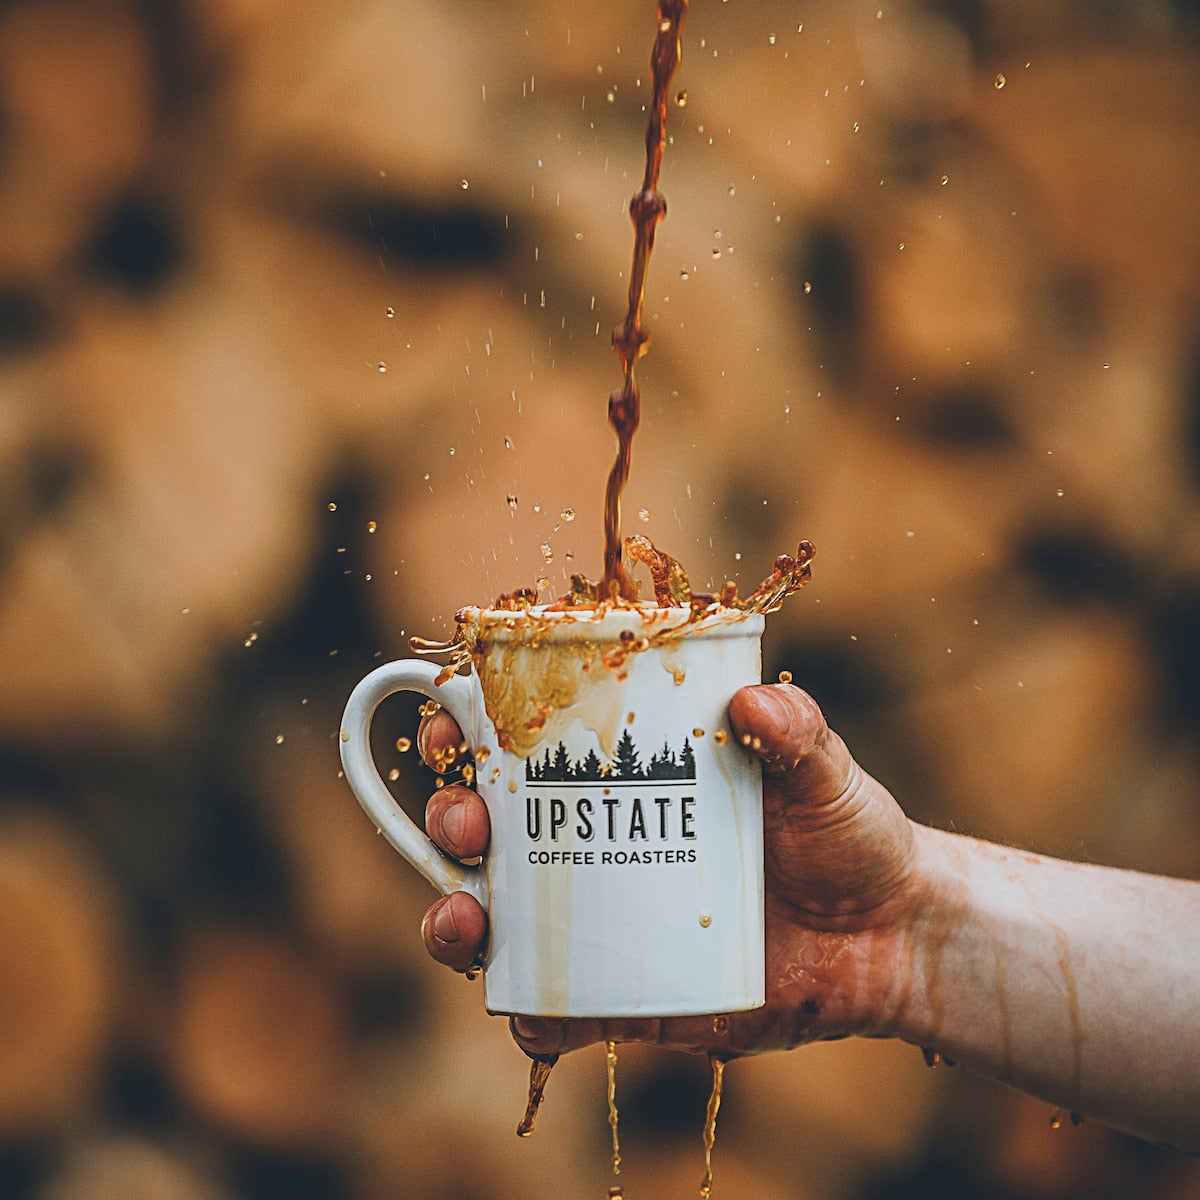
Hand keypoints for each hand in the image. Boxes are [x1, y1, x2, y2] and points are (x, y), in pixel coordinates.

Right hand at [418, 684, 926, 1056]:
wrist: (889, 940)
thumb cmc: (847, 835)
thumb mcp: (822, 772)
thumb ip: (798, 733)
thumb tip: (755, 703)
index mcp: (628, 772)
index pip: (527, 740)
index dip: (470, 726)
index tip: (452, 719)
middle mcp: (599, 842)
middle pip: (490, 827)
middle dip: (451, 818)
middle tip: (465, 819)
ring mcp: (606, 921)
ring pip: (500, 918)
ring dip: (457, 916)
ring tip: (464, 917)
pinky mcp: (628, 994)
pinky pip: (556, 1012)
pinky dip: (527, 1013)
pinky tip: (528, 1008)